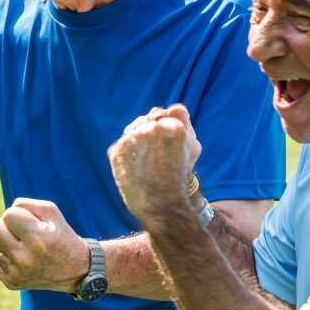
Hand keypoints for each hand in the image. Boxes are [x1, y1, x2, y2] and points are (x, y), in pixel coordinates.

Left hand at [0, 198, 88, 291]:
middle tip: (19, 232)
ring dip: (4, 242)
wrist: (75, 271)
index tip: (30, 222)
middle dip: (4, 226)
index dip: (17, 214)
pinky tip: (21, 260)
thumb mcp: (51, 213)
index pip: (7, 215)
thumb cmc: (60, 235)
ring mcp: (17, 274)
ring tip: (23, 246)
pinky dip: (5, 257)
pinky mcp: (11, 283)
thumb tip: (2, 217)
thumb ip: (24, 205)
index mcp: (38, 240)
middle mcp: (25, 259)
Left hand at [108, 104, 201, 221]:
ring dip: (136, 142)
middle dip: (148, 133)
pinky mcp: (118, 149)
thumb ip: (184, 122)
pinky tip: (134, 167)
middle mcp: (152, 129)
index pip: (161, 114)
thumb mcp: (192, 147)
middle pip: (145, 120)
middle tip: (154, 156)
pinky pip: (121, 145)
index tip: (164, 145)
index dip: (162, 129)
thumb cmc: (179, 175)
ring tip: (145, 163)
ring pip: (132, 131)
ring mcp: (133, 138)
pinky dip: (126, 154)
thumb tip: (174, 106)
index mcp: (173, 126)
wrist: (161, 202)